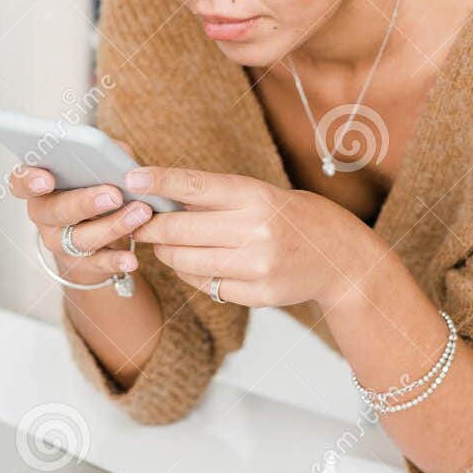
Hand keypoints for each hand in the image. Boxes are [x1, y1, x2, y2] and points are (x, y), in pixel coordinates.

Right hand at [8, 158, 152, 286]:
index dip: (29, 181)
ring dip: (112, 226)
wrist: (96, 234)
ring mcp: (58, 242)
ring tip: (139, 214)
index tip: (47, 178)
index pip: (21, 182)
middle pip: (55, 211)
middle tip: (113, 194)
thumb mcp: (96, 167)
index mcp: (40, 186)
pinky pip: (96, 264)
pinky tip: (130, 259)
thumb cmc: (94, 188)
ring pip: (79, 238)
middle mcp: (43, 215)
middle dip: (84, 202)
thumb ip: (103, 154)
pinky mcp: (79, 264)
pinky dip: (114, 261)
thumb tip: (117, 154)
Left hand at [126, 165, 381, 310]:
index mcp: (256, 196)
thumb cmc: (294, 219)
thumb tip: (160, 196)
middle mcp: (256, 230)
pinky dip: (192, 275)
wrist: (339, 259)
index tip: (132, 178)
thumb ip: (217, 198)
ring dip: (167, 253)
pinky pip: (205, 286)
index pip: (196, 185)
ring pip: (185, 262)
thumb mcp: (262, 195)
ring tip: (167, 245)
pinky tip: (198, 265)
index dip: (159, 181)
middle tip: (140, 223)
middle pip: (179, 230)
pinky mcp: (257, 294)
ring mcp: (257, 265)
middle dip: (151, 227)